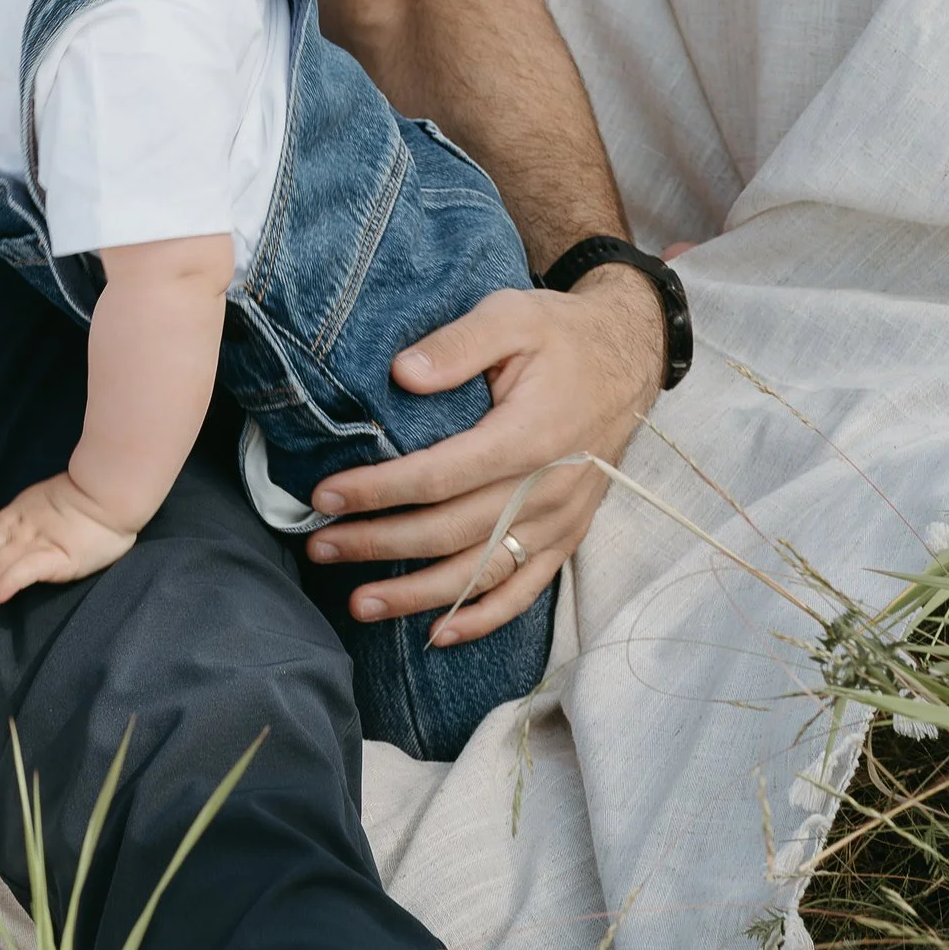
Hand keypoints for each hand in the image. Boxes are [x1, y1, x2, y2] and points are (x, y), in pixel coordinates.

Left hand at [0, 470, 139, 629]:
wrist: (111, 492)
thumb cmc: (87, 501)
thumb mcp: (44, 505)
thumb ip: (29, 523)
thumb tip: (19, 543)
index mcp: (14, 515)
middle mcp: (17, 528)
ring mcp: (34, 541)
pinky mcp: (56, 556)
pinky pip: (23, 570)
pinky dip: (6, 583)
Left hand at [303, 265, 663, 646]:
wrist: (629, 357)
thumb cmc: (560, 335)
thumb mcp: (511, 315)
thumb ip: (457, 345)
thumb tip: (403, 374)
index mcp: (530, 435)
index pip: (439, 476)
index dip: (378, 490)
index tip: (325, 495)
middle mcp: (548, 489)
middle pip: (450, 532)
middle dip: (379, 544)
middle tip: (319, 546)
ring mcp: (561, 520)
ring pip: (481, 573)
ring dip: (418, 595)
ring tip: (359, 602)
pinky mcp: (568, 536)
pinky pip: (526, 591)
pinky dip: (483, 619)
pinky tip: (439, 634)